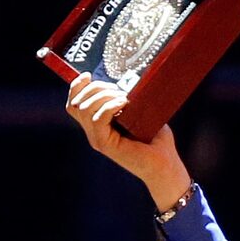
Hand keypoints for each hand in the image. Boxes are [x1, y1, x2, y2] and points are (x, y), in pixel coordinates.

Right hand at [65, 74, 192, 212]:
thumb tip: (126, 79)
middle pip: (76, 102)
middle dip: (95, 88)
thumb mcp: (141, 113)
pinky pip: (98, 120)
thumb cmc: (157, 140)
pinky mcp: (106, 146)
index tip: (89, 75)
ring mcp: (98, 140)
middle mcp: (94, 132)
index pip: (74, 102)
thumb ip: (128, 98)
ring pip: (84, 109)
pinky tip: (124, 104)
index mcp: (97, 124)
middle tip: (118, 89)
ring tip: (124, 98)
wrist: (166, 165)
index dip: (77, 86)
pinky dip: (109, 106)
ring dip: (103, 96)